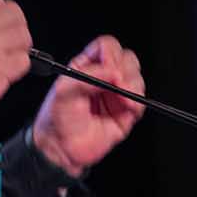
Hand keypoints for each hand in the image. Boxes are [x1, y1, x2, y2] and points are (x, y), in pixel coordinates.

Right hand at [0, 0, 31, 127]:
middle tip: (11, 38)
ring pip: (23, 36)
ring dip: (19, 48)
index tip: (0, 19)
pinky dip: (18, 68)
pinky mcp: (1, 69)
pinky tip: (6, 72)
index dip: (0, 9)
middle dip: (15, 26)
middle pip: (14, 13)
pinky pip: (24, 60)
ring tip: (9, 57)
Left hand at [32, 35, 144, 175]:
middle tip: (117, 83)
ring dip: (133, 86)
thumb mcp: (64, 90)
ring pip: (137, 78)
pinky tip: (128, 108)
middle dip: (125, 69)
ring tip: (122, 99)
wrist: (61, 149)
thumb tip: (113, 72)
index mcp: (87, 67)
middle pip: (127, 59)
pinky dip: (138, 102)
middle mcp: (104, 78)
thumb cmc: (56, 118)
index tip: (108, 68)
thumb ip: (88, 76)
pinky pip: (141, 101)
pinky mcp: (126, 113)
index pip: (106, 47)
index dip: (111, 54)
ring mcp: (116, 95)